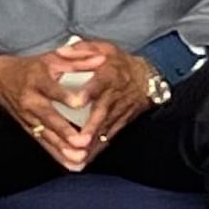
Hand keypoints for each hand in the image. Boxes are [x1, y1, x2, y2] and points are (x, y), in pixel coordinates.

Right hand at [0, 49, 93, 171]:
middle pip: (48, 117)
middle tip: (81, 141)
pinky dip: (58, 155)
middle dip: (65, 130)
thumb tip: (101, 60)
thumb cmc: (31, 68)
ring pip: (46, 134)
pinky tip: (72, 165)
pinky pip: (44, 144)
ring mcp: (29, 117)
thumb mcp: (51, 58)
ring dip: (63, 148)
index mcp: (38, 80)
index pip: (52, 89)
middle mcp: (31, 100)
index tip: (80, 103)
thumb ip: (77, 60)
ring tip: (80, 157)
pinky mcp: (29, 129)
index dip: (65, 95)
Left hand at [54, 36, 159, 162]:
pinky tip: (86, 159)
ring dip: (93, 142)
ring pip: (105, 128)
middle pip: (102, 112)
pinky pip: (109, 136)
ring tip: (78, 155)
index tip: (77, 102)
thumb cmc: (118, 62)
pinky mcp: (121, 122)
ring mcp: (119, 111)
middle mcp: (114, 95)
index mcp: (108, 75)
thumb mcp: (102, 48)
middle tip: (78, 140)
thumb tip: (62, 51)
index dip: (88, 93)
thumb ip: (81, 49)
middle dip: (90, 128)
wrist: (147, 77)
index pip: (98, 84)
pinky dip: (99, 148)